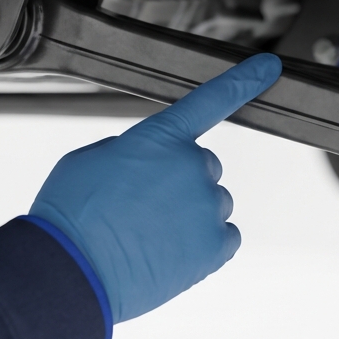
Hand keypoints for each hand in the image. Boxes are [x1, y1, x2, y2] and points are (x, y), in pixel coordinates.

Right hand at [29, 53, 281, 322]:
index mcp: (160, 137)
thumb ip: (132, 150)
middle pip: (202, 166)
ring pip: (212, 203)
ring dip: (188, 215)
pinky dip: (202, 244)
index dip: (244, 80)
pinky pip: (224, 236)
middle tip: (142, 207)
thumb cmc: (71, 215)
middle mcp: (192, 167)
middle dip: (179, 181)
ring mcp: (207, 207)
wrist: (71, 272)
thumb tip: (148, 163)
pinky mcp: (214, 247)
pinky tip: (168, 250)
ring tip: (147, 234)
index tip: (268, 67)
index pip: (212, 99)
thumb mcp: (91, 159)